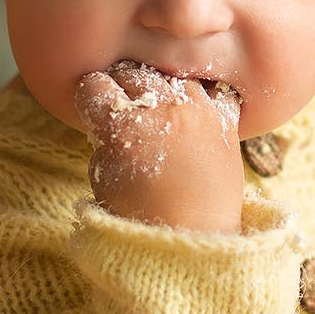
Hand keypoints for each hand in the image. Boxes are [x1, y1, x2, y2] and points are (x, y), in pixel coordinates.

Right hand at [74, 62, 245, 233]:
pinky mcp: (225, 121)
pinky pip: (215, 91)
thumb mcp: (102, 177)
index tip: (93, 107)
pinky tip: (191, 109)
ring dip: (159, 88)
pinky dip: (202, 96)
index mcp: (124, 125)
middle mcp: (164, 109)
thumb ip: (103, 139)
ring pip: (171, 76)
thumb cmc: (140, 215)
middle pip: (132, 73)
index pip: (95, 86)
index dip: (89, 98)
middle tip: (121, 109)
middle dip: (120, 88)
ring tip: (155, 110)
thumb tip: (109, 120)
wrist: (192, 240)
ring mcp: (199, 110)